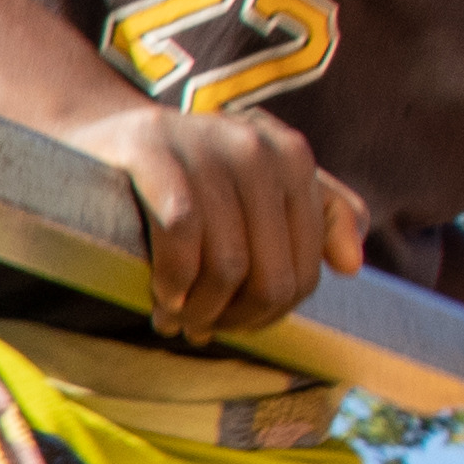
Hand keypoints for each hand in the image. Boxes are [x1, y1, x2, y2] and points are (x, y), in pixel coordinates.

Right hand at [87, 101, 368, 340]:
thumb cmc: (193, 174)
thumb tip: (353, 266)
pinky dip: (172, 281)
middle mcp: (257, 147)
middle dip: (235, 318)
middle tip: (200, 329)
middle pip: (270, 276)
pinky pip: (181, 237)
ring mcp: (206, 145)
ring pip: (227, 265)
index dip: (269, 312)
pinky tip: (161, 297)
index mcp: (292, 158)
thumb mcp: (264, 185)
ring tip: (174, 322)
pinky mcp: (154, 150)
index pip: (304, 270)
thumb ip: (321, 216)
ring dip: (198, 311)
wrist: (110, 134)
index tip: (234, 323)